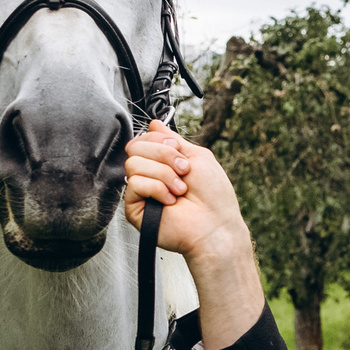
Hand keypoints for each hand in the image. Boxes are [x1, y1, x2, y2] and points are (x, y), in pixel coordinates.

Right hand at [122, 121, 245, 260]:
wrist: (216, 225)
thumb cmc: (214, 196)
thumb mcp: (197, 156)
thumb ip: (174, 140)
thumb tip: (154, 124)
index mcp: (163, 162)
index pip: (144, 138)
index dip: (161, 141)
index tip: (181, 153)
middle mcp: (150, 175)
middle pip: (135, 147)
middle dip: (164, 155)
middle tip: (184, 171)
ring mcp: (141, 192)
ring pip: (133, 164)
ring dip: (164, 174)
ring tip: (180, 190)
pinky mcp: (134, 208)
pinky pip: (134, 183)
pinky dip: (157, 189)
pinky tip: (170, 201)